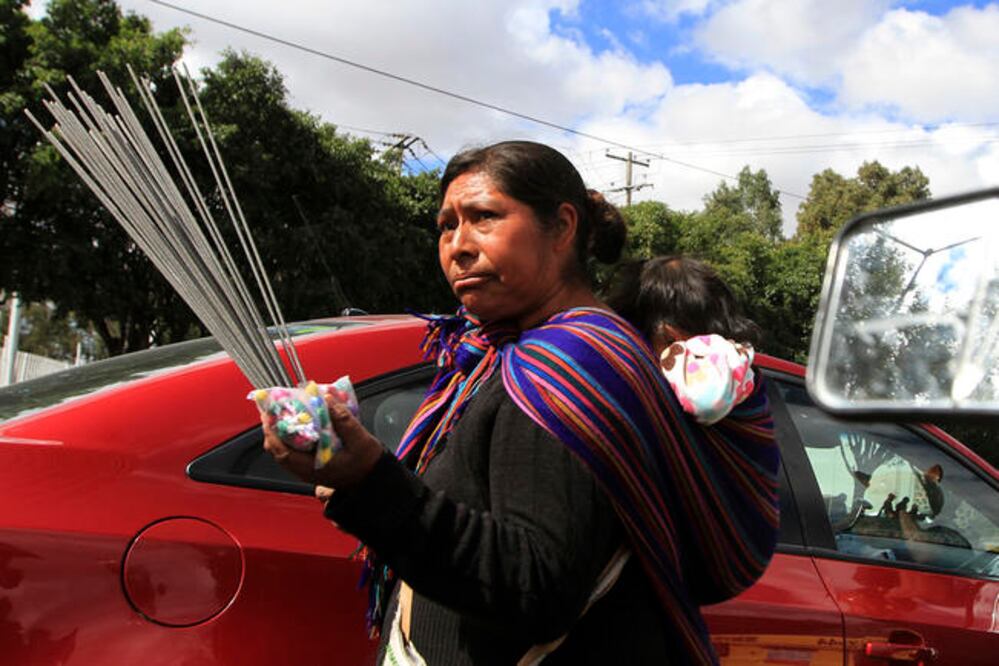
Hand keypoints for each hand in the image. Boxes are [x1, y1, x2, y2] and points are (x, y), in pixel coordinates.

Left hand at [261, 395, 383, 490]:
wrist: (372, 479)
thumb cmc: (367, 464)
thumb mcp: (360, 440)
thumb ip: (343, 420)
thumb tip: (327, 400)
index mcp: (314, 468)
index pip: (283, 452)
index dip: (273, 433)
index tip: (269, 415)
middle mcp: (307, 471)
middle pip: (278, 452)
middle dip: (272, 431)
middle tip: (272, 411)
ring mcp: (308, 470)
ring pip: (284, 452)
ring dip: (280, 434)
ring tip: (281, 415)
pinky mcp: (312, 466)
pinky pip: (293, 453)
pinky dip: (290, 439)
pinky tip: (296, 426)